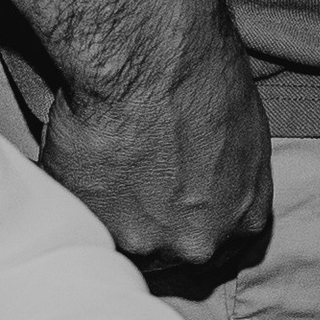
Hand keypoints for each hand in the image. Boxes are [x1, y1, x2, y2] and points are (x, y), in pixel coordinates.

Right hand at [40, 0, 272, 280]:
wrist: (151, 61)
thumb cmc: (206, 77)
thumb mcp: (245, 134)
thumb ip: (229, 180)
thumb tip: (205, 186)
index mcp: (244, 221)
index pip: (220, 252)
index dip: (191, 231)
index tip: (172, 214)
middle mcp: (198, 246)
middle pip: (170, 257)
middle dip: (151, 231)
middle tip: (130, 191)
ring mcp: (143, 245)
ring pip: (121, 245)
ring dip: (108, 217)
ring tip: (100, 171)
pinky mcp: (92, 227)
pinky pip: (78, 220)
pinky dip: (73, 196)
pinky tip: (75, 161)